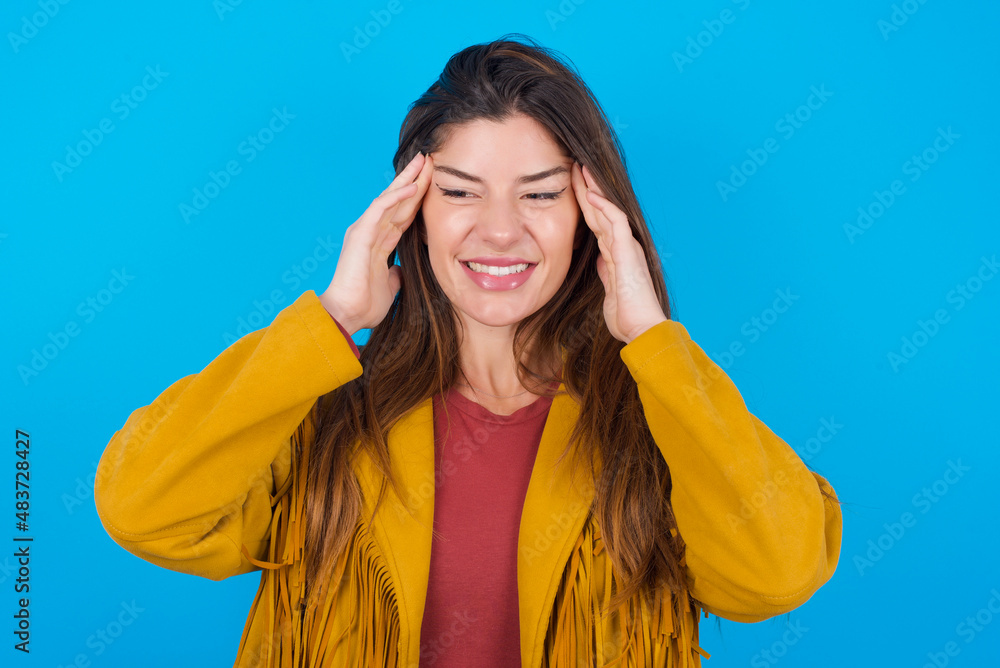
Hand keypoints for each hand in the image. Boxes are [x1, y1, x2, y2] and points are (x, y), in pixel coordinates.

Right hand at [319, 152, 432, 334]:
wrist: (347, 316)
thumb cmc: (364, 304)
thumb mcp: (390, 286)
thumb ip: (396, 274)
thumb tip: (402, 271)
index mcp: (379, 242)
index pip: (403, 213)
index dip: (417, 197)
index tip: (432, 181)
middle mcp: (371, 232)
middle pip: (397, 199)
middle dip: (414, 179)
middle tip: (430, 159)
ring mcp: (365, 231)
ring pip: (390, 198)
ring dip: (408, 180)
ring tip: (424, 163)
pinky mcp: (361, 234)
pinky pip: (381, 209)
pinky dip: (397, 196)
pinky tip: (413, 186)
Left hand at [571, 161, 666, 343]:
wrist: (642, 329)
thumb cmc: (627, 317)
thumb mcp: (610, 292)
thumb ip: (606, 274)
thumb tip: (600, 263)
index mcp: (616, 256)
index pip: (598, 224)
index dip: (585, 206)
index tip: (573, 189)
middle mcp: (622, 247)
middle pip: (601, 211)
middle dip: (587, 189)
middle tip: (574, 168)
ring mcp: (626, 247)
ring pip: (608, 210)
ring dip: (593, 189)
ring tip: (580, 169)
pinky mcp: (628, 251)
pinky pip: (616, 222)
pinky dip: (603, 207)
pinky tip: (591, 194)